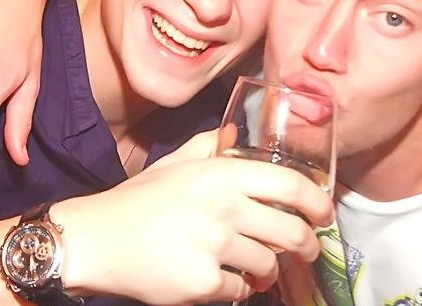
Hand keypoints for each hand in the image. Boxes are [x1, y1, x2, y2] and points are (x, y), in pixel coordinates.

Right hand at [55, 156, 334, 303]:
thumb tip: (237, 133)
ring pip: (268, 265)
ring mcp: (213, 247)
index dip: (318, 202)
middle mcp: (222, 208)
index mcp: (220, 173)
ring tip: (253, 268)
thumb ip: (210, 145)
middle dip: (306, 245)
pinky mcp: (203, 284)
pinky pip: (241, 292)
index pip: (290, 185)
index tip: (325, 213)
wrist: (96, 241)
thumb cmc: (137, 201)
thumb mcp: (175, 162)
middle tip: (305, 250)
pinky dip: (237, 290)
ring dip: (266, 270)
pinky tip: (220, 280)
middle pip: (292, 232)